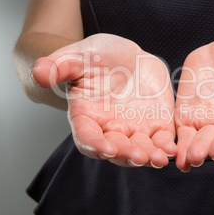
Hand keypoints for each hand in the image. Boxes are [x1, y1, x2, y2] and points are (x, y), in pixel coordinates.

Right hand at [31, 34, 176, 167]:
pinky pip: (162, 140)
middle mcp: (110, 129)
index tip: (106, 148)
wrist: (127, 56)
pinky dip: (167, 147)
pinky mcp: (156, 125)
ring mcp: (134, 130)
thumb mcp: (78, 55)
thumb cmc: (98, 57)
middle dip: (127, 155)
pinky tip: (174, 149)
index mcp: (87, 117)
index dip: (95, 145)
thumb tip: (39, 73)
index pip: (87, 137)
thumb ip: (59, 65)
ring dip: (150, 156)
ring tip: (160, 158)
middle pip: (117, 150)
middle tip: (139, 156)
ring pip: (141, 150)